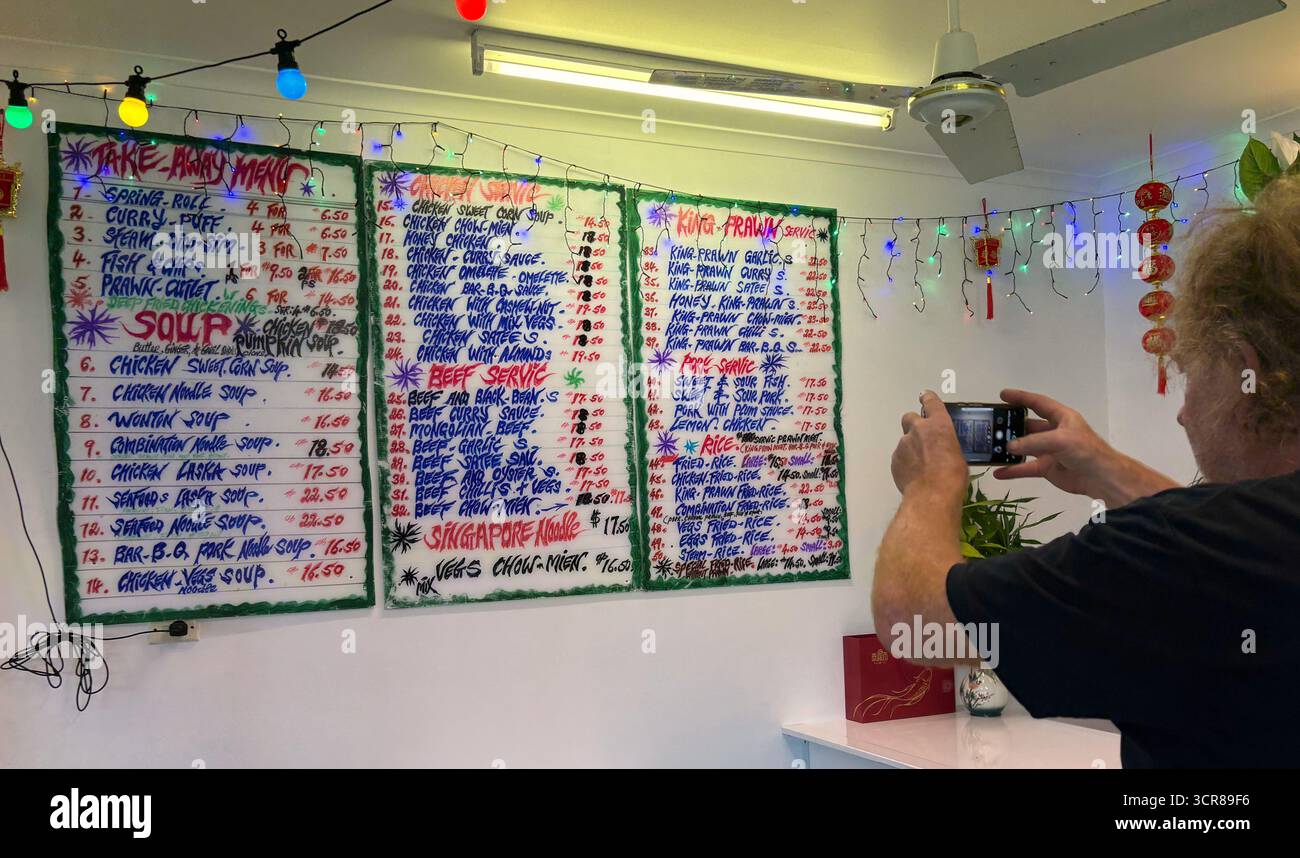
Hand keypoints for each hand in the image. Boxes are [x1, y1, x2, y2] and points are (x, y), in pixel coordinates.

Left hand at [892, 390, 967, 498]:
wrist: (932, 494)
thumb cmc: (951, 476)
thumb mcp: (959, 455)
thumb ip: (947, 445)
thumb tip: (945, 450)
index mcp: (939, 425)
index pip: (931, 403)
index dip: (927, 398)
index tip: (925, 396)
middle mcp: (918, 430)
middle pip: (910, 417)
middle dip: (914, 424)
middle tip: (921, 436)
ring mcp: (904, 444)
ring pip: (905, 440)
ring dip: (911, 448)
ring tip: (922, 464)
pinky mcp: (895, 459)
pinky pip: (899, 457)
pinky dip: (905, 462)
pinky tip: (915, 473)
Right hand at [993, 389, 1173, 505]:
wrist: (1101, 478)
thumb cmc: (1085, 451)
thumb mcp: (1060, 440)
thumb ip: (1033, 442)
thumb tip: (1009, 447)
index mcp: (1061, 418)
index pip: (1038, 403)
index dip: (1021, 397)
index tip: (1002, 395)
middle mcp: (1054, 432)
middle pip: (1027, 425)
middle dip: (1010, 425)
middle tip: (990, 425)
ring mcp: (1049, 451)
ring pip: (1024, 447)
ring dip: (1009, 448)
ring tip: (990, 447)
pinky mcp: (1046, 468)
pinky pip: (1025, 468)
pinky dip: (1012, 470)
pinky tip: (998, 472)